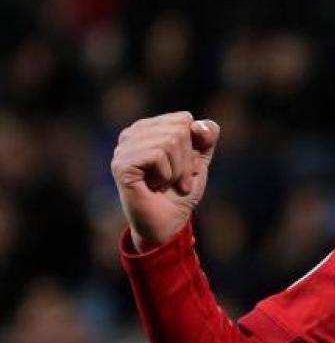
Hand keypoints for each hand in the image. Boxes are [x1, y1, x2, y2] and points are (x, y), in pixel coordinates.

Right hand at [111, 112, 219, 250]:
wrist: (168, 223)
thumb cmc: (181, 190)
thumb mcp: (200, 159)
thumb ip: (206, 136)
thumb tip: (196, 124)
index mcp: (149, 127)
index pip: (185, 119)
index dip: (193, 147)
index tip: (183, 167)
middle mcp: (132, 133)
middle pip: (179, 129)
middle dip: (186, 160)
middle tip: (176, 180)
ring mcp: (123, 148)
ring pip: (170, 141)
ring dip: (177, 170)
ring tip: (165, 183)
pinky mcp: (121, 164)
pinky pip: (158, 154)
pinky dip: (167, 174)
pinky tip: (155, 186)